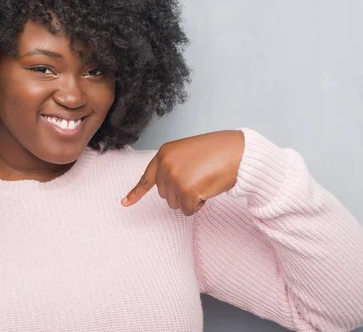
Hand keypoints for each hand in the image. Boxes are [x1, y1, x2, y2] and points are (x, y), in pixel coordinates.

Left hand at [122, 130, 244, 215]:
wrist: (237, 152)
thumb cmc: (217, 152)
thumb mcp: (187, 152)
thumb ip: (173, 165)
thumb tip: (165, 187)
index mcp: (164, 153)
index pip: (147, 177)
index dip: (136, 192)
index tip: (124, 204)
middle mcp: (165, 165)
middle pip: (165, 195)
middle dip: (181, 192)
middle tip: (199, 177)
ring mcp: (175, 178)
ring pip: (175, 204)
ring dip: (190, 199)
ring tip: (204, 180)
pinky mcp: (186, 192)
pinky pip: (188, 211)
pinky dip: (199, 205)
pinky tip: (208, 190)